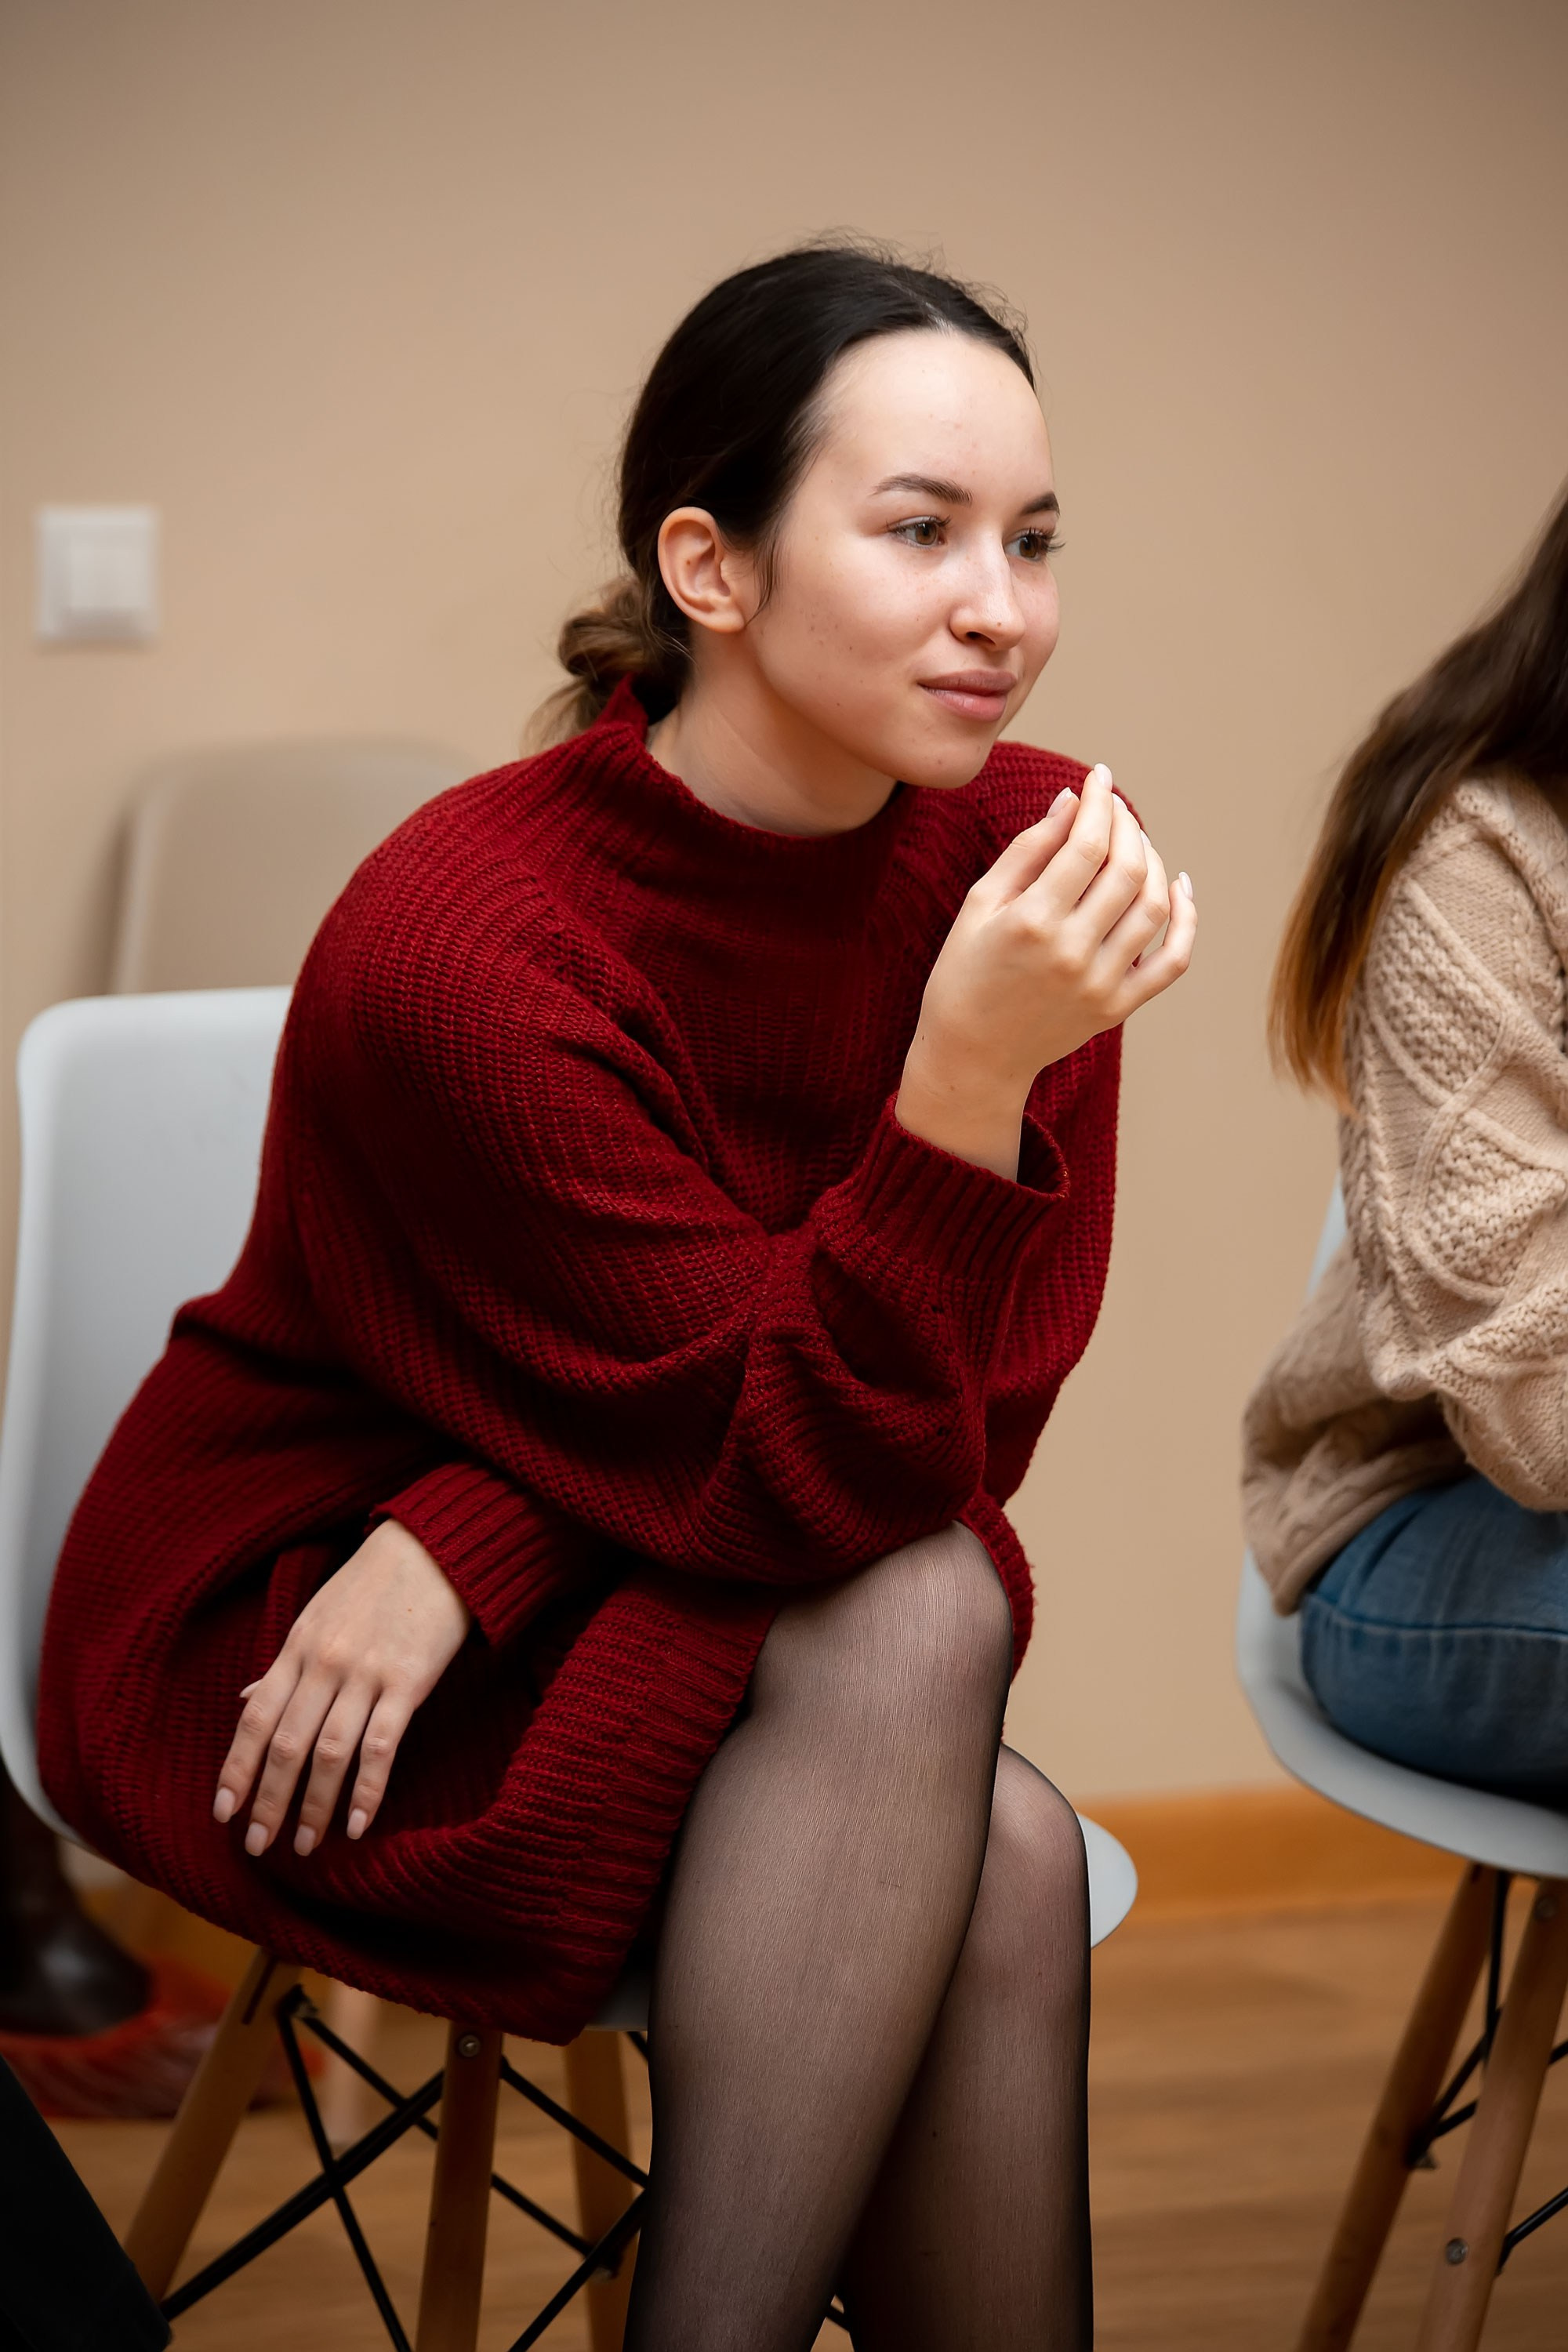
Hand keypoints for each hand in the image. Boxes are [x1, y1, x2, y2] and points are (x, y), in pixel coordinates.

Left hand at [212, 1518, 470, 1857]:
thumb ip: (284, 1665)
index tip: (223, 1813)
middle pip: (287, 1744)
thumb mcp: (316, 1618)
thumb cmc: (373, 1586)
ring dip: (314, 1806)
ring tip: (305, 1846)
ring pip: (329, 1753)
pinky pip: (381, 1746)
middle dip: (269, 1801)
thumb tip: (246, 1700)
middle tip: (258, 1845)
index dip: (236, 1768)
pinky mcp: (408, 1681)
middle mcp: (324, 1663)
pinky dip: (367, 1789)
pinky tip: (359, 1824)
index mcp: (296, 1648)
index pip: (255, 1719)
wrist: (435, 1550)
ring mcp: (366, 1673)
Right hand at [895, 764, 1194, 1175]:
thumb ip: (1028, 850)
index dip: (1100, 803)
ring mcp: (1101, 984)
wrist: (972, 1056)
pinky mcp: (1118, 1007)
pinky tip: (1180, 887)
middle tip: (1115, 807)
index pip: (1086, 845)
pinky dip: (1187, 921)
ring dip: (1154, 861)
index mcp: (1031, 923)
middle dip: (1127, 825)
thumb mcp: (980, 905)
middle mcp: (1072, 953)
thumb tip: (1072, 801)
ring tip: (1136, 843)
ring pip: (1154, 906)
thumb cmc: (965, 973)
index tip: (1100, 777)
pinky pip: (1173, 961)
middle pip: (1128, 869)